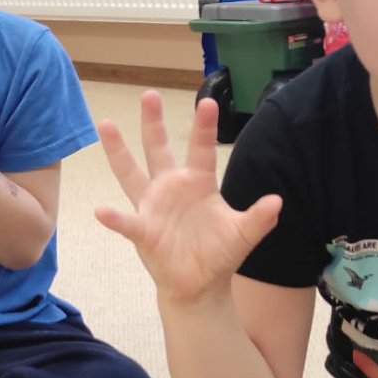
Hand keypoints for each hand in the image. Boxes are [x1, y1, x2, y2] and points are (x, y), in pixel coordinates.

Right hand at [95, 91, 281, 307]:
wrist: (199, 284)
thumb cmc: (219, 253)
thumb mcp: (242, 234)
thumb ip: (258, 219)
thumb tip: (277, 202)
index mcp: (198, 183)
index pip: (201, 150)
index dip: (204, 127)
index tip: (208, 101)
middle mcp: (171, 187)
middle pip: (159, 149)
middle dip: (154, 123)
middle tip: (149, 94)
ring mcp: (152, 207)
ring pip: (130, 173)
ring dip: (118, 150)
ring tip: (106, 123)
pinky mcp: (143, 230)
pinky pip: (127, 222)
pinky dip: (115, 218)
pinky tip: (101, 211)